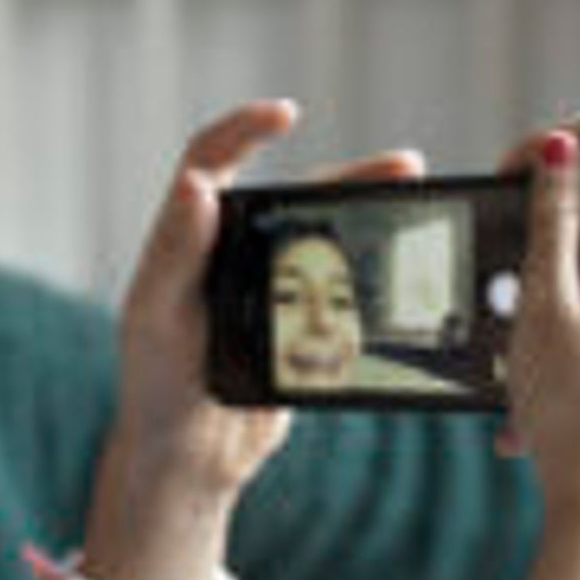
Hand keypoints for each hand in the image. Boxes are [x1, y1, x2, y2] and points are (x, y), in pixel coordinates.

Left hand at [75, 104, 428, 579]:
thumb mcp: (156, 320)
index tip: (286, 113)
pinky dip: (380, 273)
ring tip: (424, 204)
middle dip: (351, 175)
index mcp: (187, 244)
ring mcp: (269, 292)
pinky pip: (345, 290)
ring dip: (375, 217)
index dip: (243, 129)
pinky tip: (417, 266)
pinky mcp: (301, 330)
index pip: (209, 162)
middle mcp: (229, 258)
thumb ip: (174, 254)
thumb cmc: (157, 391)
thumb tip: (197, 182)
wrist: (187, 465)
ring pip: (329, 238)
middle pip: (294, 196)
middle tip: (406, 167)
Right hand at [499, 108, 579, 546]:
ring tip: (512, 378)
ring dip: (543, 308)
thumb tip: (559, 143)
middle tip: (493, 311)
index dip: (544, 146)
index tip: (502, 193)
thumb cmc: (574, 409)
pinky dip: (567, 345)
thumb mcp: (539, 306)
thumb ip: (550, 219)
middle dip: (533, 245)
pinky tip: (536, 406)